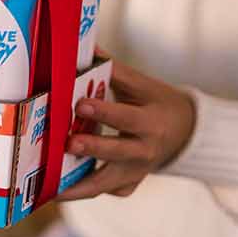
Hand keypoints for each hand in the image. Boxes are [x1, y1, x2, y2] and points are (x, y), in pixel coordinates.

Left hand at [57, 60, 195, 201]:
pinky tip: (58, 189)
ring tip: (50, 186)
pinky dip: (83, 191)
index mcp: (151, 122)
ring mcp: (137, 172)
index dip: (104, 112)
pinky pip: (105, 191)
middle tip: (67, 142)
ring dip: (78, 187)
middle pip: (117, 153)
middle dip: (92, 148)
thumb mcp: (143, 84)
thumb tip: (85, 45)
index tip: (80, 104)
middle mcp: (146, 151)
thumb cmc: (157, 102)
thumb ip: (113, 69)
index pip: (126, 118)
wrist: (187, 132)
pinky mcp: (130, 184)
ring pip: (106, 184)